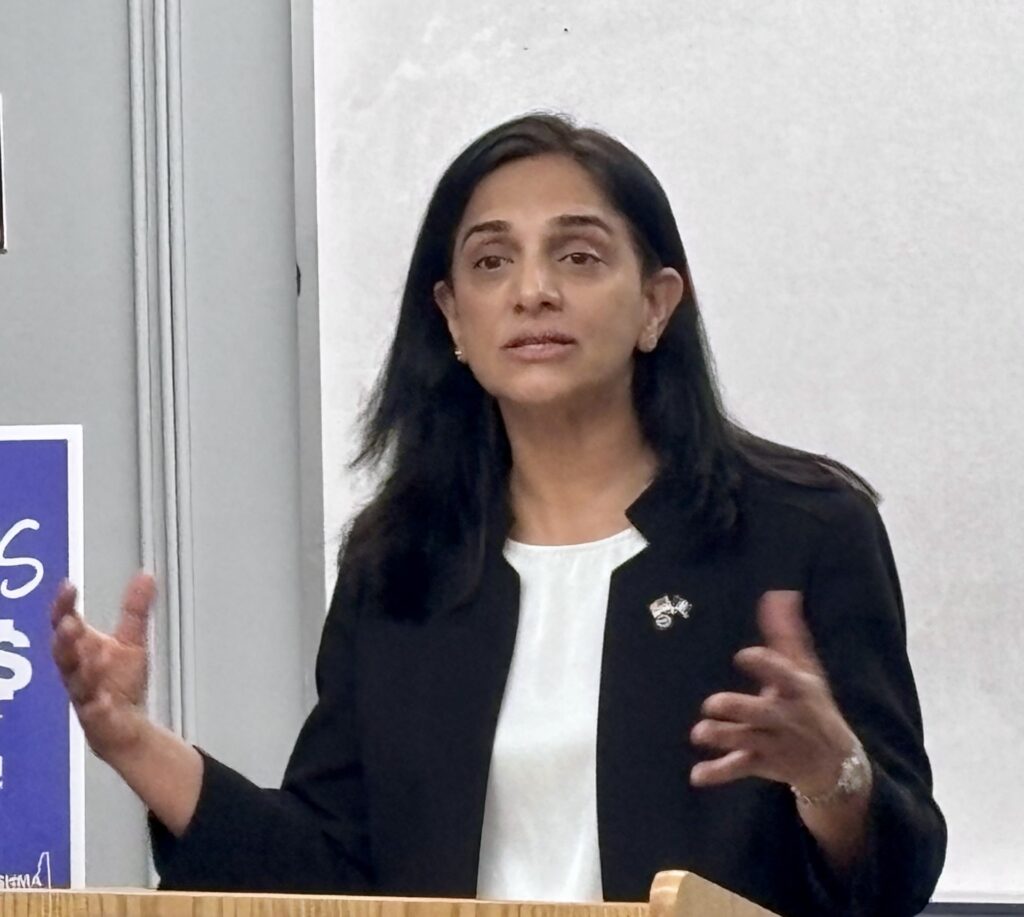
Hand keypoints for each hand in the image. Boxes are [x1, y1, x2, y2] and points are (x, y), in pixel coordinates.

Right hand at [50, 572, 155, 762]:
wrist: (124, 725)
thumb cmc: (118, 681)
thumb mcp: (130, 640)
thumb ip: (134, 609)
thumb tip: (146, 574)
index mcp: (80, 650)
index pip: (64, 624)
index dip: (63, 607)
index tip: (68, 587)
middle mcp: (76, 672)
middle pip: (63, 655)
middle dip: (65, 639)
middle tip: (70, 623)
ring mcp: (85, 696)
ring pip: (78, 684)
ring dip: (83, 671)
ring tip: (94, 657)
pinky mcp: (99, 720)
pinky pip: (96, 714)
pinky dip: (99, 708)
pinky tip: (104, 702)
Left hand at [689, 590, 857, 795]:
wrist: (838, 763)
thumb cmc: (813, 704)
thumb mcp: (805, 670)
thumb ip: (787, 634)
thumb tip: (779, 594)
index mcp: (797, 689)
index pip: (783, 674)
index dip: (764, 665)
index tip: (742, 655)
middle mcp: (787, 717)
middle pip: (761, 712)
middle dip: (738, 708)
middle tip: (711, 703)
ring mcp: (775, 743)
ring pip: (746, 741)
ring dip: (722, 737)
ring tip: (698, 732)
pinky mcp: (764, 764)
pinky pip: (740, 769)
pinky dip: (718, 773)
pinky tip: (697, 775)